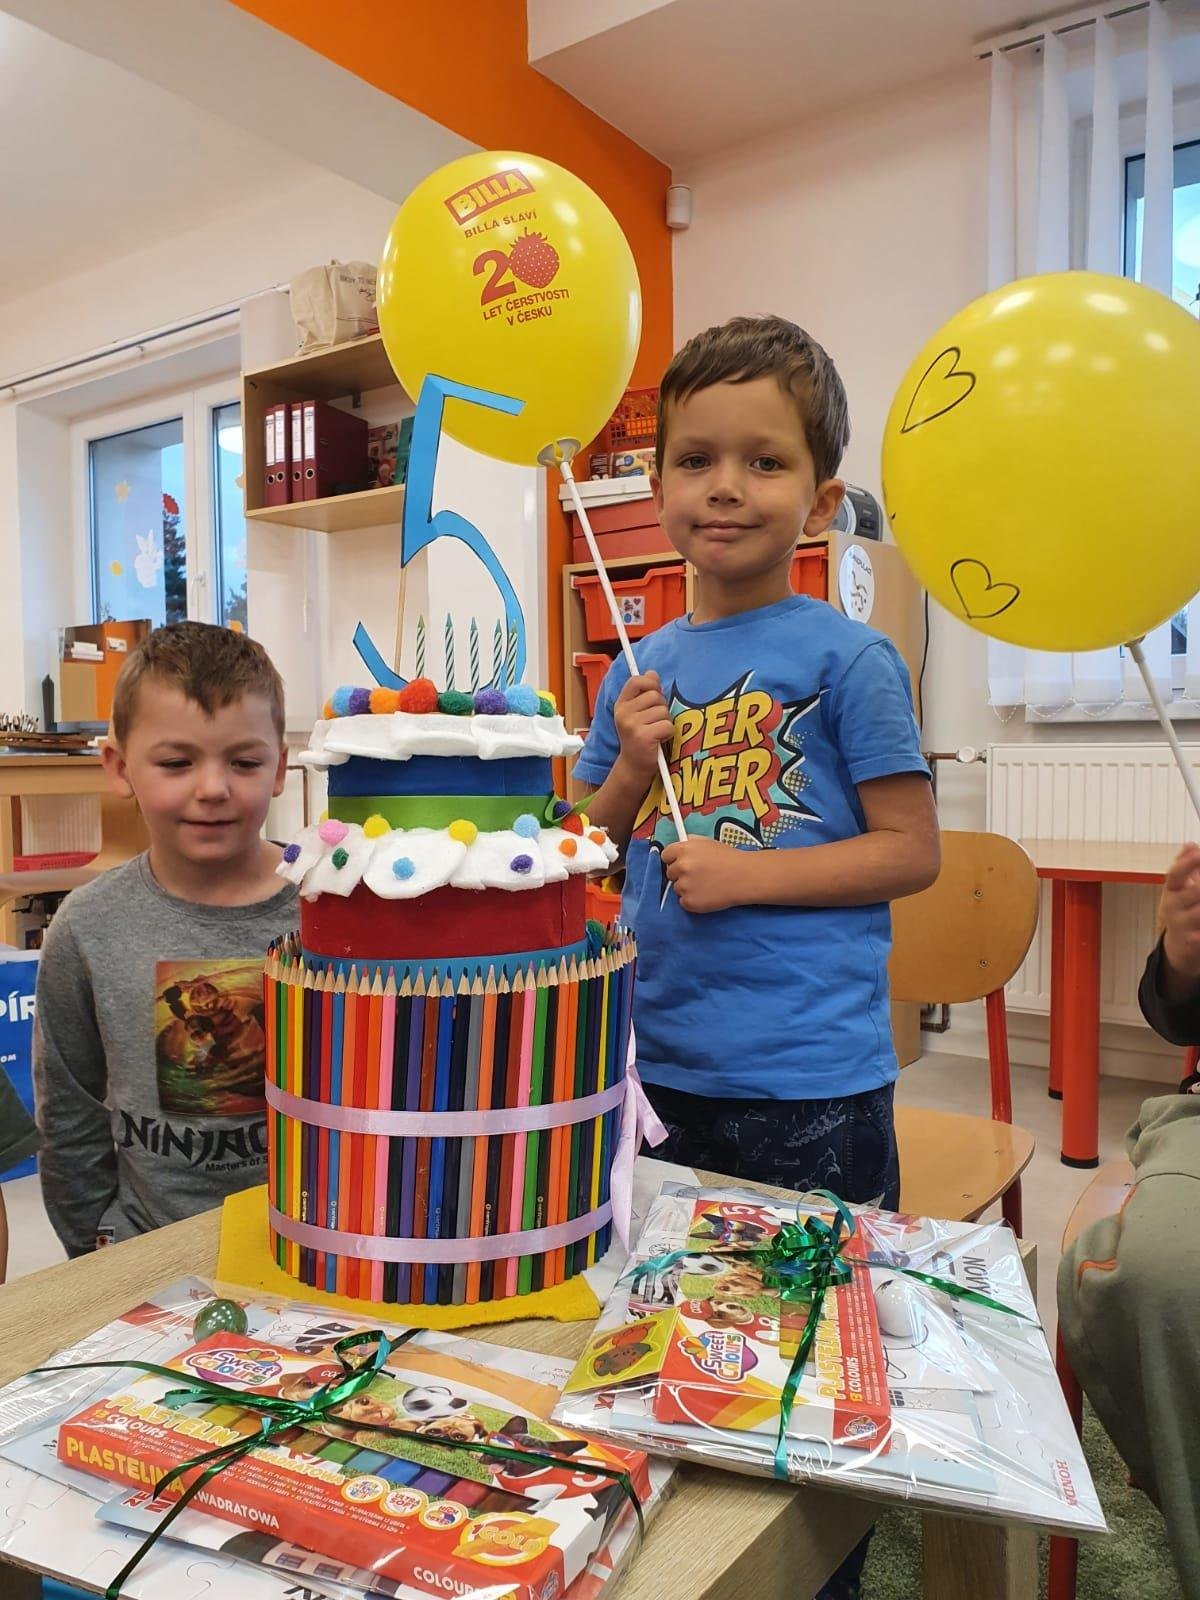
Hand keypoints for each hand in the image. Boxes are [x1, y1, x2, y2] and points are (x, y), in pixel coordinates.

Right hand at [614, 671, 673, 784]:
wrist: (633, 766)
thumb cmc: (639, 737)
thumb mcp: (637, 713)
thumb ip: (645, 692)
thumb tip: (652, 673)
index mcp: (621, 704)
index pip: (636, 681)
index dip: (650, 683)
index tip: (654, 694)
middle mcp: (623, 713)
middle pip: (655, 696)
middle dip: (661, 707)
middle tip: (654, 722)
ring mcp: (632, 725)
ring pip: (663, 711)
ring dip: (665, 721)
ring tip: (656, 732)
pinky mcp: (643, 737)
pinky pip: (667, 725)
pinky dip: (668, 733)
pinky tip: (659, 740)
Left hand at [662, 836, 755, 913]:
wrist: (745, 877)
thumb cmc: (729, 858)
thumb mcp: (708, 842)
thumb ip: (691, 842)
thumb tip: (680, 844)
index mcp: (684, 849)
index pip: (665, 856)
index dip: (673, 860)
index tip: (680, 863)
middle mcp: (681, 866)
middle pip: (670, 873)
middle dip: (681, 874)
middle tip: (698, 875)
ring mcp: (684, 885)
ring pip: (677, 888)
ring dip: (687, 888)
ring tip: (706, 885)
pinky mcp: (689, 902)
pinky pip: (683, 902)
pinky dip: (692, 901)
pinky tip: (706, 895)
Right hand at [1161, 843, 1199, 993]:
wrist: (1180, 948)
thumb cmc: (1183, 911)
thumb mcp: (1179, 888)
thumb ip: (1186, 866)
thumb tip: (1190, 844)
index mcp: (1171, 891)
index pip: (1174, 874)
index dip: (1186, 863)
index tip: (1198, 853)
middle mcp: (1173, 907)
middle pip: (1194, 892)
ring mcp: (1183, 925)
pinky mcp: (1194, 942)